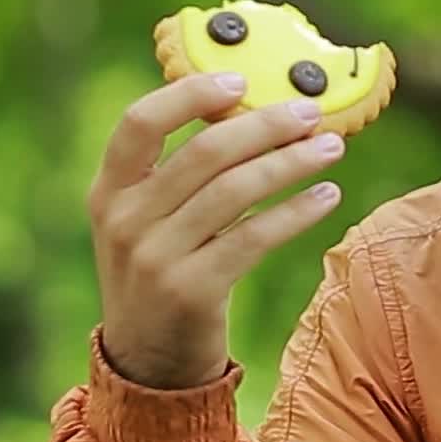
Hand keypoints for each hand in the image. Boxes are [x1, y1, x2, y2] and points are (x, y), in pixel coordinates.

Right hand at [89, 73, 344, 388]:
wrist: (148, 361)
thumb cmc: (161, 272)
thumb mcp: (145, 220)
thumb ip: (176, 172)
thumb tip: (246, 109)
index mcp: (109, 190)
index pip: (140, 122)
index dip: (189, 95)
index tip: (239, 80)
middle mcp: (125, 219)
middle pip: (205, 152)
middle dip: (266, 125)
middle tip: (311, 113)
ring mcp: (156, 257)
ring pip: (237, 190)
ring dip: (291, 163)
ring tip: (331, 149)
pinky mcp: (192, 290)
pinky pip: (255, 237)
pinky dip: (296, 212)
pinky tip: (327, 197)